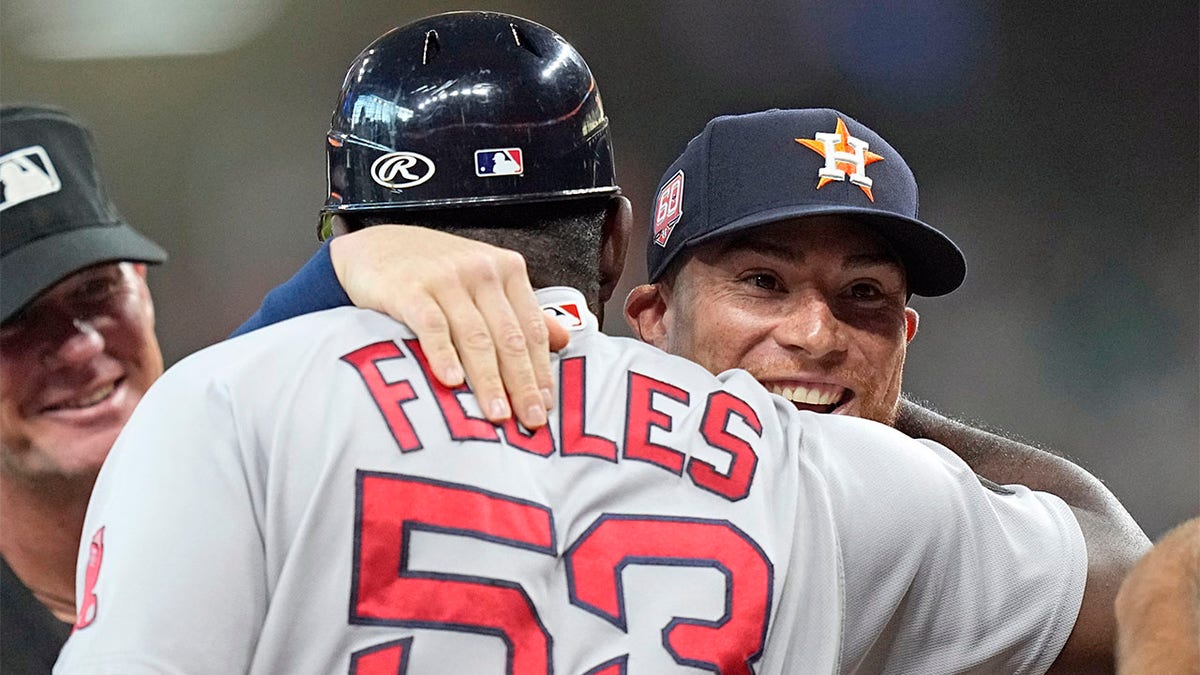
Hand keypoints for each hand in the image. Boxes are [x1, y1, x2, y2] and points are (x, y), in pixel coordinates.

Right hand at [330, 225, 568, 428]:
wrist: (376, 247)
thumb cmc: (436, 272)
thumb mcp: (485, 282)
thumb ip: (522, 310)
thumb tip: (564, 340)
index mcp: (507, 270)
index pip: (532, 328)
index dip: (542, 370)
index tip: (547, 405)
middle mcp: (482, 271)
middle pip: (509, 336)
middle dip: (522, 383)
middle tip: (531, 420)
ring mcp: (446, 278)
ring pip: (476, 336)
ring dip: (488, 379)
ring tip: (497, 414)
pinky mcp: (409, 288)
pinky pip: (432, 326)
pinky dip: (444, 355)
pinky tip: (452, 383)